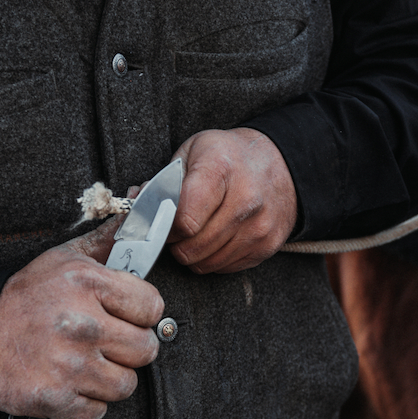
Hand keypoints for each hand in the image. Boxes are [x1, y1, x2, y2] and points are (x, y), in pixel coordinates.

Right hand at [0, 216, 163, 418]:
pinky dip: (87, 403)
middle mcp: (81, 325)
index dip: (142, 313)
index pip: (152, 307)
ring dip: (110, 378)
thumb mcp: (65, 259)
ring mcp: (68, 365)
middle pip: (145, 350)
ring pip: (125, 385)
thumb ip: (107, 241)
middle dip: (130, 348)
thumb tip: (143, 213)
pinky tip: (71, 382)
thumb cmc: (27, 297)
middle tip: (108, 342)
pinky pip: (97, 411)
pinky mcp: (54, 398)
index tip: (128, 315)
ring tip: (88, 363)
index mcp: (87, 284)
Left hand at [168, 127, 297, 272]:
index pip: (184, 219)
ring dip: (193, 252)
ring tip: (198, 229)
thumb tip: (135, 206)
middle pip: (191, 247)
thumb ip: (162, 180)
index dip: (163, 225)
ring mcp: (259, 226)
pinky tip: (217, 236)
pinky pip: (224, 268)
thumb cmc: (230, 157)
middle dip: (175, 242)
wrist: (282, 164)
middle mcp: (246, 199)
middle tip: (177, 227)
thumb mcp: (194, 151)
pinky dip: (213, 257)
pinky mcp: (267, 246)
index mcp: (221, 169)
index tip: (161, 220)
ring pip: (205, 262)